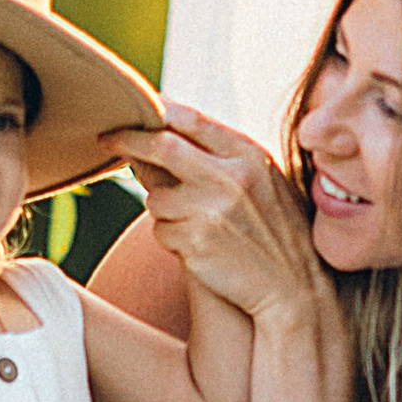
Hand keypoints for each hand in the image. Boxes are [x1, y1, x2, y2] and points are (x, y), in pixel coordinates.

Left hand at [107, 103, 326, 323]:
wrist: (295, 291)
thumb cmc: (276, 234)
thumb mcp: (261, 183)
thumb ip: (218, 156)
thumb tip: (160, 134)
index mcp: (249, 156)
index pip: (191, 120)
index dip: (155, 111)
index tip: (132, 110)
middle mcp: (230, 178)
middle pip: (161, 146)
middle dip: (128, 140)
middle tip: (106, 139)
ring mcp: (212, 210)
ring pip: (156, 197)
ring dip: (163, 209)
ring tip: (196, 226)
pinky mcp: (196, 242)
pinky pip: (161, 231)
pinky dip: (170, 238)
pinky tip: (200, 249)